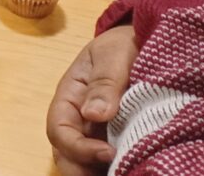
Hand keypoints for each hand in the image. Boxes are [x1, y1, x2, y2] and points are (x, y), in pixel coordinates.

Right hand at [46, 25, 138, 174]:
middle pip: (65, 153)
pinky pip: (105, 160)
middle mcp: (78, 118)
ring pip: (82, 161)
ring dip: (95, 172)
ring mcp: (96, 130)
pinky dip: (113, 168)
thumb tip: (93, 114)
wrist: (143, 40)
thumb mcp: (113, 55)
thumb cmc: (123, 45)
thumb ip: (104, 82)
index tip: (109, 153)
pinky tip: (130, 170)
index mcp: (70, 96)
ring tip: (123, 174)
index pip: (59, 130)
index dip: (78, 148)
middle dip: (80, 170)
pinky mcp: (115, 138)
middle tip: (113, 175)